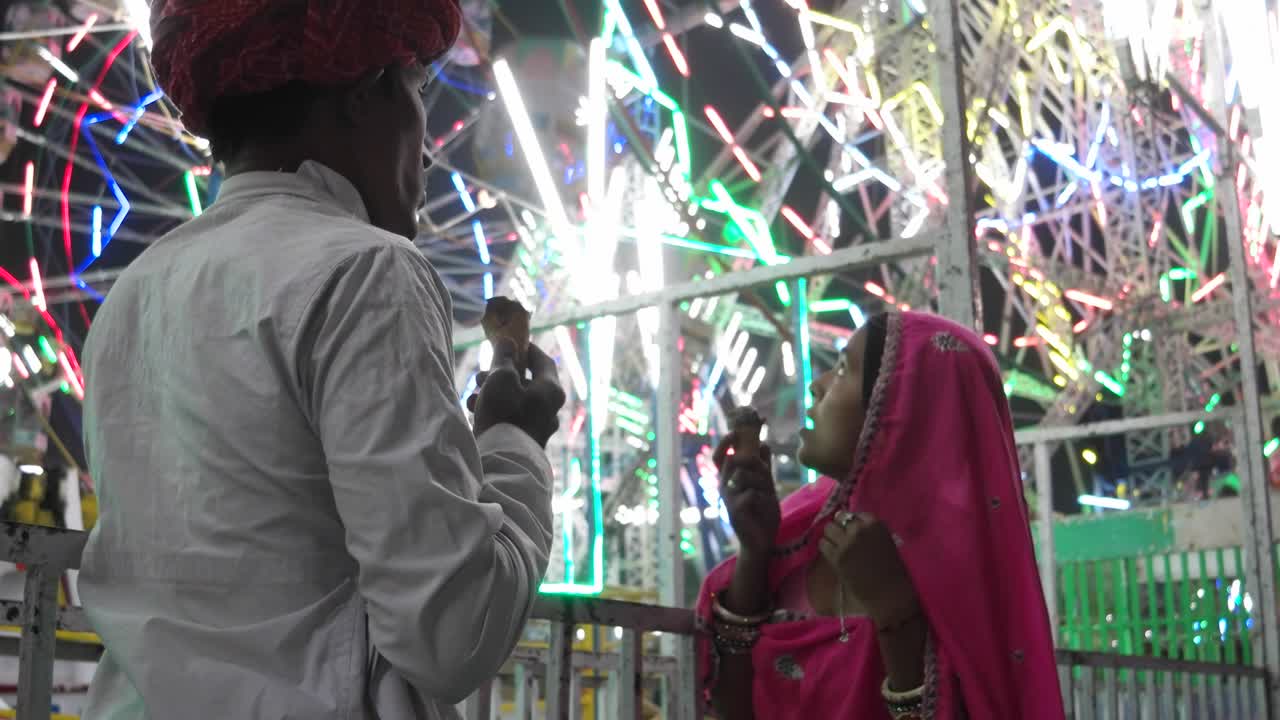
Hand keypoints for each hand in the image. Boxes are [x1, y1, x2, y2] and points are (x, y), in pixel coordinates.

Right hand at [469, 340, 565, 446]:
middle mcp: (550, 408)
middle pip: (527, 382)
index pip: (544, 360)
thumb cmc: (504, 414)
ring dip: (494, 393)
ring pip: (516, 400)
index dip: (527, 349)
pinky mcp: (526, 440)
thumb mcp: (501, 378)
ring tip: (473, 394)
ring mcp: (539, 427)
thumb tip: (508, 341)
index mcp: (551, 390)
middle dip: (501, 375)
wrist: (501, 461)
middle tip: (481, 375)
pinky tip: (475, 410)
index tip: (510, 343)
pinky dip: (495, 410)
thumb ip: (504, 358)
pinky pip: (512, 417)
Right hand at [713, 434, 780, 556]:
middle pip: (733, 460)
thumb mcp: (766, 485)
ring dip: (761, 481)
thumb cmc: (762, 513)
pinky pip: (751, 493)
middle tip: (764, 469)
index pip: (719, 457)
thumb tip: (764, 443)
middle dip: (753, 461)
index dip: (725, 443)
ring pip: (743, 475)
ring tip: (767, 493)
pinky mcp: (735, 511)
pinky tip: (764, 505)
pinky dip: (762, 496)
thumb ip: (763, 466)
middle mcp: (724, 487)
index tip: (736, 432)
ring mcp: (728, 499)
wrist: (763, 541)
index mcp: (729, 480)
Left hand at [819, 512, 918, 624]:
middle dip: (840, 527)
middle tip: (842, 538)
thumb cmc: (892, 571)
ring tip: (836, 546)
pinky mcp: (837, 557)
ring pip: (828, 528)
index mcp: (876, 524)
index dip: (852, 523)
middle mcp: (860, 529)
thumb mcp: (885, 542)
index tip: (853, 532)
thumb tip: (850, 526)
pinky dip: (826, 548)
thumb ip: (869, 532)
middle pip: (839, 518)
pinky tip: (833, 555)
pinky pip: (823, 544)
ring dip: (831, 536)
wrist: (889, 594)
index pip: (855, 514)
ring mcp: (847, 542)